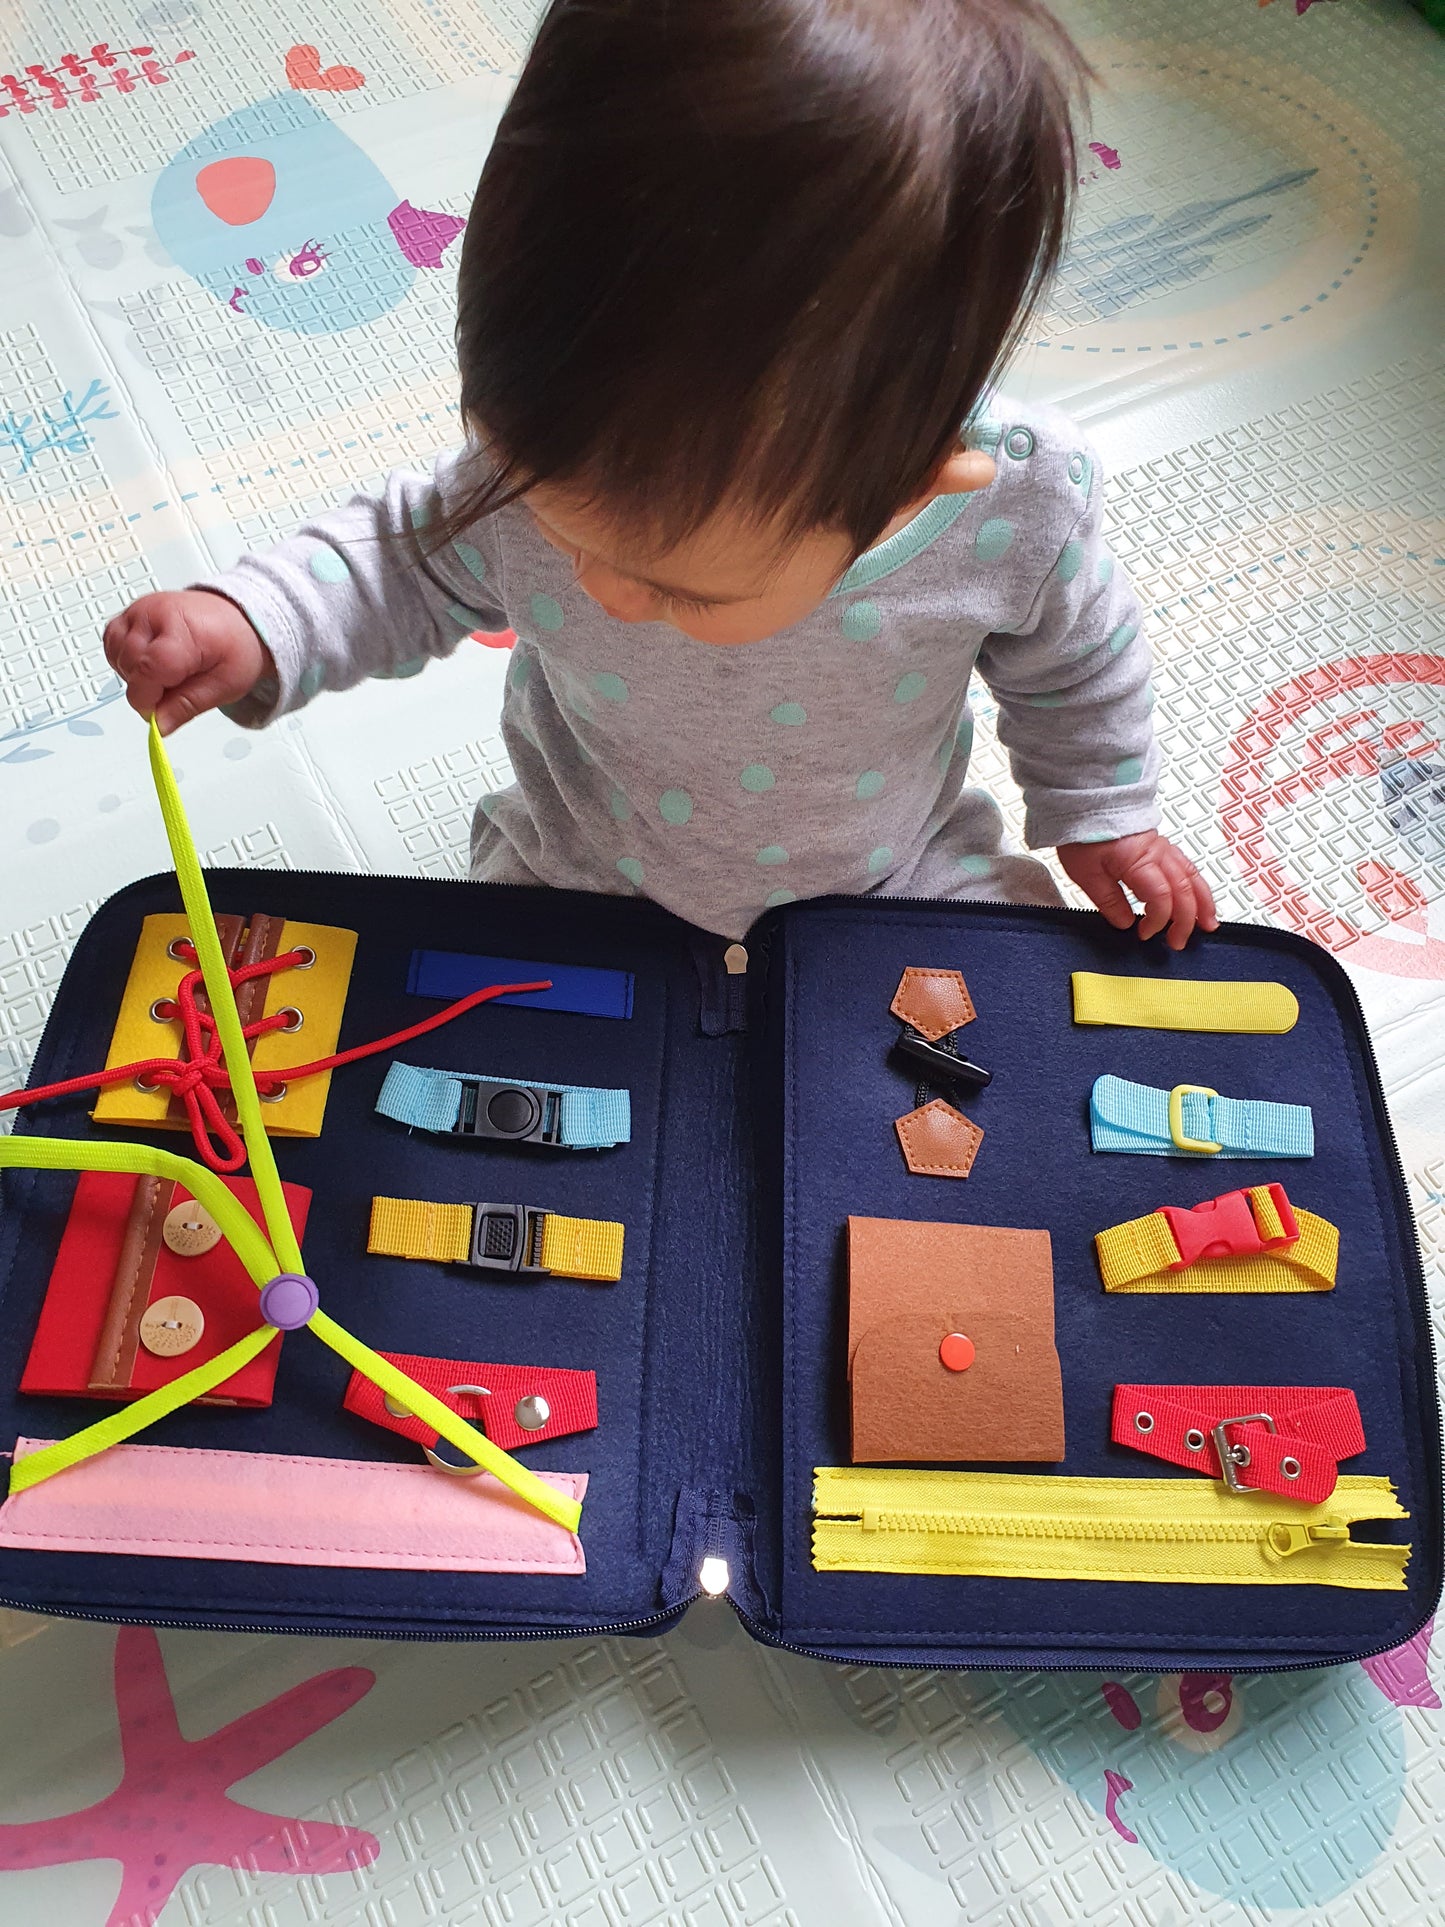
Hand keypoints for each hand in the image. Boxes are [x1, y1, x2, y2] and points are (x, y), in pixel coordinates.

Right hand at [103, 590, 272, 734]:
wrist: (236, 619)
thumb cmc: (234, 645)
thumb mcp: (226, 684)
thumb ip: (189, 705)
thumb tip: (159, 725)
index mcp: (182, 631)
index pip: (147, 670)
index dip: (148, 700)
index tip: (159, 714)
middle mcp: (154, 614)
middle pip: (129, 666)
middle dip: (146, 689)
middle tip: (175, 691)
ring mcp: (139, 611)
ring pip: (116, 655)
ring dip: (134, 675)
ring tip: (167, 675)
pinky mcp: (130, 613)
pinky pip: (112, 644)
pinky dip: (126, 661)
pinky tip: (150, 664)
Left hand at [1058, 830, 1218, 951]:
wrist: (1086, 801)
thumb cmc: (1084, 831)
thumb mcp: (1086, 874)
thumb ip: (1109, 901)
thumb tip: (1125, 923)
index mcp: (1140, 860)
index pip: (1161, 898)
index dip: (1157, 921)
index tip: (1144, 934)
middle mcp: (1158, 853)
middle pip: (1184, 890)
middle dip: (1186, 920)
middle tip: (1179, 942)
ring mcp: (1163, 848)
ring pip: (1193, 877)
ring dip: (1203, 902)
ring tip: (1207, 923)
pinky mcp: (1161, 845)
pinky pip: (1187, 866)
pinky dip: (1197, 886)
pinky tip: (1197, 897)